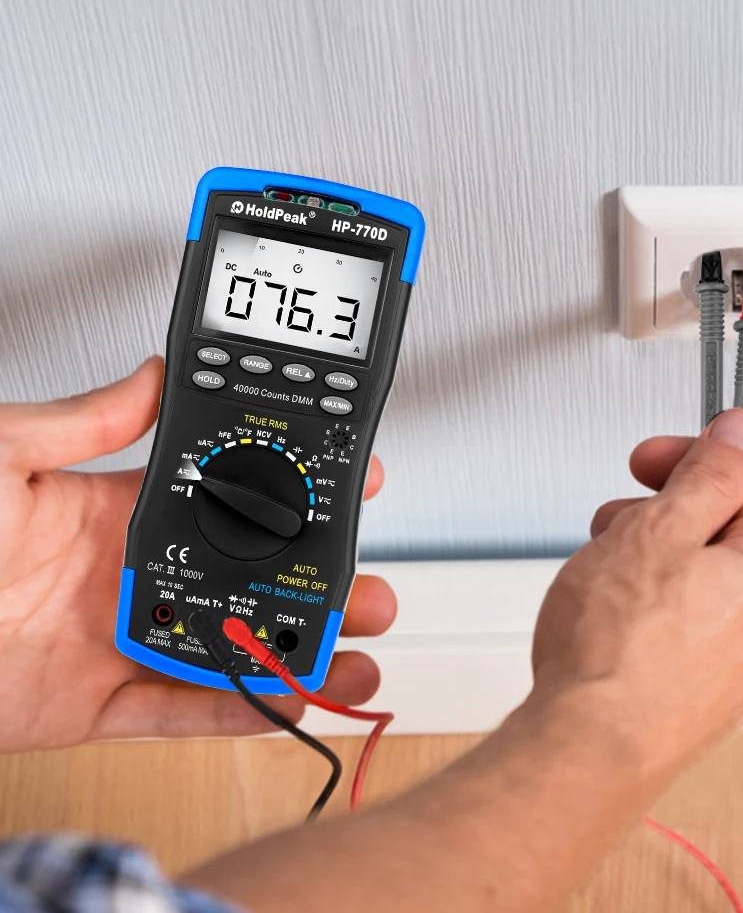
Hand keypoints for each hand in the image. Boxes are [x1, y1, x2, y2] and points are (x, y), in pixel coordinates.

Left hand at [0, 358, 395, 751]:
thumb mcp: (1, 454)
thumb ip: (83, 421)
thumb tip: (152, 377)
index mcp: (110, 511)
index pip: (223, 497)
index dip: (287, 492)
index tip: (340, 482)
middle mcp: (127, 574)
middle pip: (244, 577)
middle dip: (313, 580)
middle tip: (364, 580)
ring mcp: (119, 639)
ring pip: (231, 645)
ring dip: (295, 649)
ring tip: (350, 650)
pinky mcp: (99, 704)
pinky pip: (185, 708)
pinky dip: (243, 709)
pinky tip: (289, 697)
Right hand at [531, 408, 742, 784]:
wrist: (586, 749)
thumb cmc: (615, 648)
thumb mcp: (661, 528)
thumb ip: (711, 473)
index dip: (693, 459)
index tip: (648, 463)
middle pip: (724, 530)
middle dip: (663, 513)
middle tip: (613, 524)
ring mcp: (740, 664)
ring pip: (699, 580)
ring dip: (651, 559)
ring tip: (602, 577)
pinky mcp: (705, 694)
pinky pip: (685, 627)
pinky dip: (651, 609)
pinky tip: (611, 621)